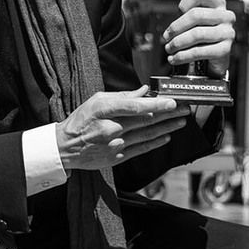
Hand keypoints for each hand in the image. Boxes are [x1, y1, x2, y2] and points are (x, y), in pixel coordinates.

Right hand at [55, 88, 191, 171]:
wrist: (65, 148)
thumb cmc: (81, 121)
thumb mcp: (95, 101)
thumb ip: (121, 96)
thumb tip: (143, 91)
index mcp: (104, 111)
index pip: (134, 107)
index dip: (155, 105)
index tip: (171, 102)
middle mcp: (110, 129)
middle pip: (145, 120)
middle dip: (168, 114)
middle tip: (184, 109)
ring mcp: (114, 145)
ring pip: (146, 135)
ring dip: (166, 128)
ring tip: (181, 121)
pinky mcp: (117, 157)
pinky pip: (141, 149)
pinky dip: (155, 143)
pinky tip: (166, 137)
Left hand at [162, 0, 235, 78]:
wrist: (215, 57)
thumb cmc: (203, 34)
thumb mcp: (195, 17)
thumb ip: (188, 4)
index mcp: (218, 2)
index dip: (185, 2)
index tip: (178, 10)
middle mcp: (226, 15)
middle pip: (196, 15)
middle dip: (176, 27)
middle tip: (166, 36)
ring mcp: (227, 32)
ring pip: (197, 34)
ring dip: (178, 43)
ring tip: (169, 48)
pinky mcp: (225, 49)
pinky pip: (201, 51)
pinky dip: (184, 56)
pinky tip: (175, 58)